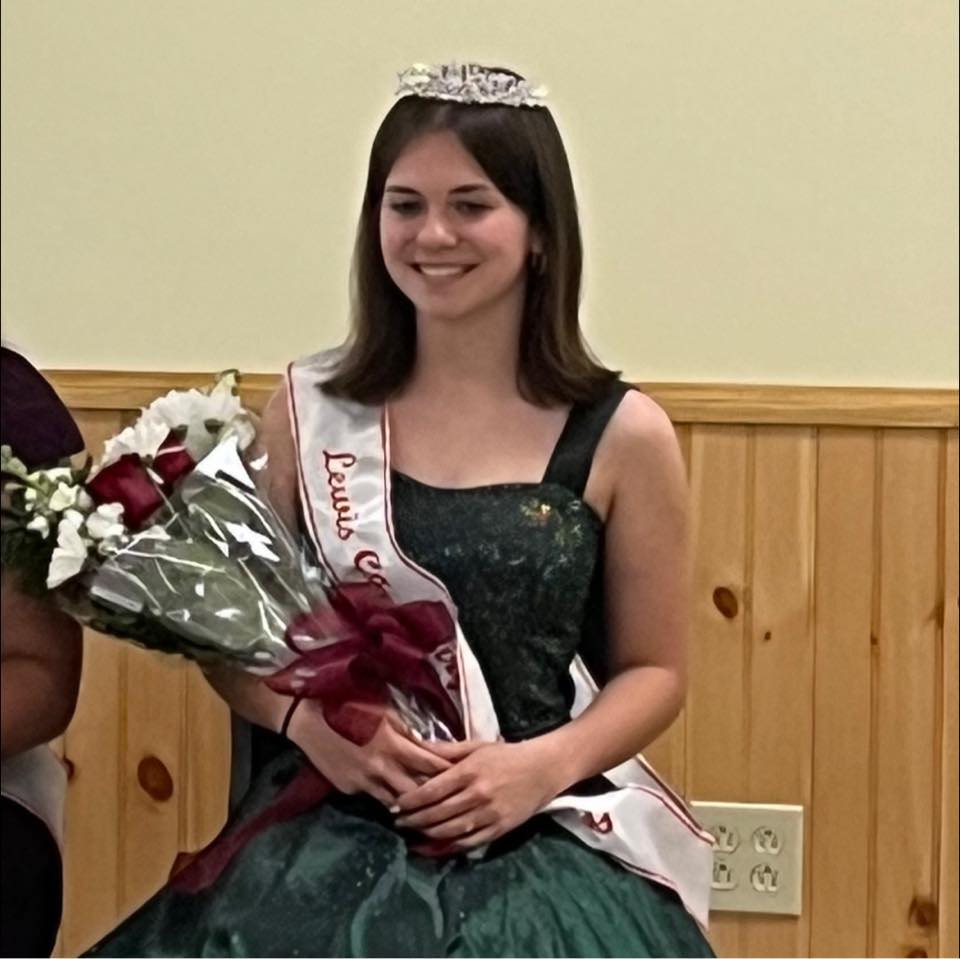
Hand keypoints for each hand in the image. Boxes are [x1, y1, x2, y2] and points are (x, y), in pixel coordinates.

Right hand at [287, 701, 451, 806]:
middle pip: (417, 791)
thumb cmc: (349, 706)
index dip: (447, 771)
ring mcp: (364, 782)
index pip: (429, 764)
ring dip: (410, 805)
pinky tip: (397, 804)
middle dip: (433, 795)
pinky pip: (374, 797)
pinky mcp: (350, 789)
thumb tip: (428, 745)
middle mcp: (381, 768)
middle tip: (449, 798)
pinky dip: (386, 799)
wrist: (308, 720)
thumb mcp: (385, 712)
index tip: (462, 774)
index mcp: (393, 745)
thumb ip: (407, 731)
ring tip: (428, 810)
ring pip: (396, 802)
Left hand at [393, 738, 563, 848]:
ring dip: (427, 835)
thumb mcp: (477, 746)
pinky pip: (469, 843)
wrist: (543, 768)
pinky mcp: (499, 829)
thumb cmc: (507, 754)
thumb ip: (447, 749)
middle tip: (398, 822)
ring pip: (451, 831)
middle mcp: (477, 794)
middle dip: (414, 820)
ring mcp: (489, 814)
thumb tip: (418, 744)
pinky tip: (435, 847)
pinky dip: (449, 847)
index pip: (432, 790)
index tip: (395, 806)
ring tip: (412, 835)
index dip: (410, 801)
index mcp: (470, 771)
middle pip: (438, 813)